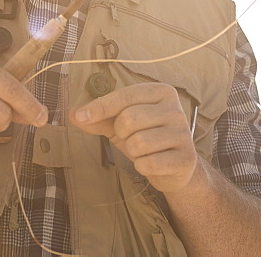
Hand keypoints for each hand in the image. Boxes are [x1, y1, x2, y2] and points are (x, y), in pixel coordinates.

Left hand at [70, 83, 197, 192]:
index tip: (81, 116)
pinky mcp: (186, 158)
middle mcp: (175, 108)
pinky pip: (150, 163)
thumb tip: (74, 113)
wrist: (176, 167)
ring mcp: (183, 133)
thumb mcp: (122, 124)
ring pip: (138, 142)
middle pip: (129, 118)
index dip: (100, 106)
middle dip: (121, 133)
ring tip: (142, 151)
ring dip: (133, 152)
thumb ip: (99, 117)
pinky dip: (142, 166)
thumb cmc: (147, 138)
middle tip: (130, 138)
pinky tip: (151, 163)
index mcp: (161, 92)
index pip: (125, 95)